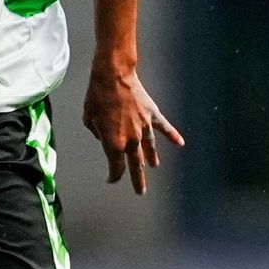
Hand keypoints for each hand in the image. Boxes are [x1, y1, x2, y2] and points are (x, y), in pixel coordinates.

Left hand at [82, 64, 183, 194]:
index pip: (116, 166)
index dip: (114, 175)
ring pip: (149, 148)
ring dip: (151, 158)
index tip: (111, 179)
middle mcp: (132, 139)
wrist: (113, 77)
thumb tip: (107, 135)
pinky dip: (172, 136)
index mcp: (113, 143)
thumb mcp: (88, 119)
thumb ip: (98, 133)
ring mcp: (144, 128)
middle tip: (141, 191)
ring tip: (154, 167)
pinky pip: (164, 128)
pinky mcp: (152, 115)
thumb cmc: (97, 97)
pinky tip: (180, 144)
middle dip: (137, 178)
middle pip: (135, 164)